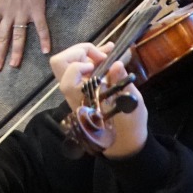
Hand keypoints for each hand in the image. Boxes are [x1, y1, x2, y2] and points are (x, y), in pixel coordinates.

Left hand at [50, 41, 146, 158]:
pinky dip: (90, 58)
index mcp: (82, 97)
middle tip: (102, 56)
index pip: (70, 72)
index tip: (104, 61)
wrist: (123, 141)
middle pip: (59, 62)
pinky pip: (77, 67)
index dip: (84, 62)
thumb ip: (122, 83)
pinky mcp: (81, 88)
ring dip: (86, 53)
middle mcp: (73, 92)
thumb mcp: (132, 104)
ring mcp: (75, 89)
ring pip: (67, 62)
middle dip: (80, 51)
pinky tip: (107, 54)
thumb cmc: (128, 125)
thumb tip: (117, 64)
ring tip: (107, 52)